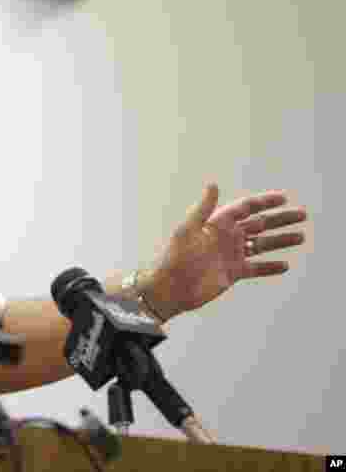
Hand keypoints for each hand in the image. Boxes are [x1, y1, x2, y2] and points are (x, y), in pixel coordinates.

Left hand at [146, 184, 307, 319]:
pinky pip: (256, 268)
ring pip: (261, 245)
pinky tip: (284, 265)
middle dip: (280, 219)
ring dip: (280, 241)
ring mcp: (231, 254)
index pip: (246, 208)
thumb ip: (203, 208)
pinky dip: (270, 267)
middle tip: (302, 214)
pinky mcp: (233, 273)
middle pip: (259, 224)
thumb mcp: (188, 230)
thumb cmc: (175, 256)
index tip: (283, 198)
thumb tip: (213, 184)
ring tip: (301, 236)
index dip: (264, 202)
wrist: (170, 288)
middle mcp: (226, 237)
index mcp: (217, 223)